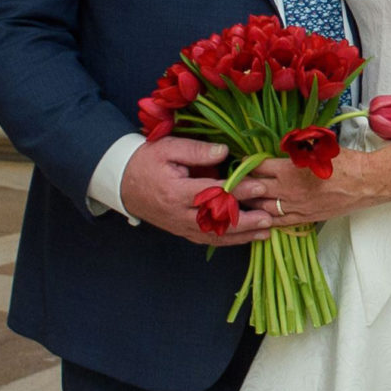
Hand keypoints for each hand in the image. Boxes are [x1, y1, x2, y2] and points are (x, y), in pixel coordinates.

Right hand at [121, 136, 273, 244]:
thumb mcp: (168, 149)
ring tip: (265, 232)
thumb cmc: (146, 161)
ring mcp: (179, 226)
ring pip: (214, 236)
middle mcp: (178, 214)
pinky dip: (228, 241)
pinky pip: (206, 240)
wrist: (121, 181)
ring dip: (241, 236)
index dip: (237, 191)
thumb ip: (196, 151)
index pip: (212, 193)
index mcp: (175, 192)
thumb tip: (225, 152)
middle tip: (268, 217)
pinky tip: (246, 238)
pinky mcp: (181, 231)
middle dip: (244, 221)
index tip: (258, 186)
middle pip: (216, 221)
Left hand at [238, 144, 390, 226]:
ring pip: (262, 207)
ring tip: (242, 200)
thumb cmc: (346, 161)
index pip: (257, 167)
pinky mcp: (305, 218)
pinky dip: (266, 219)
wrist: (367, 182)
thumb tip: (281, 144)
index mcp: (288, 168)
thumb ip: (295, 147)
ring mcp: (295, 206)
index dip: (246, 164)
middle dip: (242, 185)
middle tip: (234, 182)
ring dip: (250, 204)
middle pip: (254, 188)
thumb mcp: (317, 146)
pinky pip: (279, 222)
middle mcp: (288, 190)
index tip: (242, 162)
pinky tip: (259, 217)